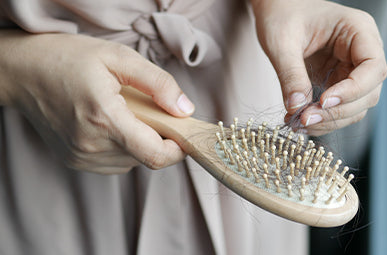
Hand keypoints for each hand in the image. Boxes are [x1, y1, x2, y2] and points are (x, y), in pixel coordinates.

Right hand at [0, 31, 194, 173]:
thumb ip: (158, 84)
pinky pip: (114, 162)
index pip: (156, 156)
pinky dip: (123, 146)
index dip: (178, 149)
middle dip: (158, 137)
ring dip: (139, 142)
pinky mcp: (75, 161)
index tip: (183, 133)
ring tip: (124, 113)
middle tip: (148, 109)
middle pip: (147, 157)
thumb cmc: (68, 59)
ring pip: (132, 162)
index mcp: (105, 119)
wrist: (22, 72)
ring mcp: (82, 157)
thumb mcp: (119, 58)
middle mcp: (92, 146)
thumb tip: (185, 109)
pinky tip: (110, 124)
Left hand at [251, 0, 386, 135]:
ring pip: (354, 105)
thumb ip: (291, 74)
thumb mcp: (282, 42)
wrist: (275, 9)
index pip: (372, 67)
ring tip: (297, 124)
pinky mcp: (336, 81)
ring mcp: (350, 68)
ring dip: (328, 120)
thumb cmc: (282, 14)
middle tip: (304, 120)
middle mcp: (360, 51)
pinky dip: (321, 118)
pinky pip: (337, 107)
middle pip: (367, 92)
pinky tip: (298, 121)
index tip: (323, 102)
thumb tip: (296, 108)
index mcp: (357, 30)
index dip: (352, 90)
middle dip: (336, 111)